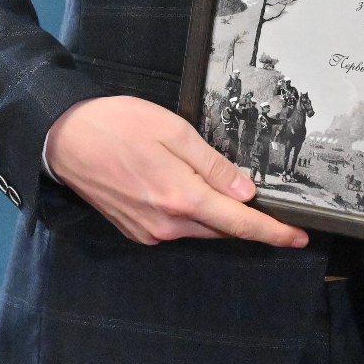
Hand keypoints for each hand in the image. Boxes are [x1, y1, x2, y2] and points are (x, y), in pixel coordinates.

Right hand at [42, 94, 309, 248]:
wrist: (63, 140)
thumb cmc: (118, 126)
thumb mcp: (174, 131)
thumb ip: (213, 165)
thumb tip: (247, 193)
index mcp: (180, 198)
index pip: (238, 224)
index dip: (273, 232)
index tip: (300, 237)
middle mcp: (165, 225)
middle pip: (221, 229)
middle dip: (248, 220)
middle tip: (273, 205)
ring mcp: (148, 232)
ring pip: (200, 230)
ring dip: (219, 216)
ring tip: (229, 191)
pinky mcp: (136, 230)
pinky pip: (178, 228)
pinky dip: (194, 215)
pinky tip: (192, 191)